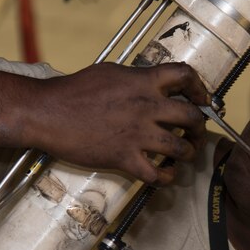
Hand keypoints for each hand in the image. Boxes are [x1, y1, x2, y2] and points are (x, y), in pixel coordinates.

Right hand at [28, 62, 209, 184]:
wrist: (47, 113)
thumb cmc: (74, 90)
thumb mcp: (111, 72)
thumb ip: (136, 79)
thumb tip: (152, 84)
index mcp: (143, 82)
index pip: (186, 76)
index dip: (200, 88)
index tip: (202, 99)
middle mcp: (147, 107)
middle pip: (192, 116)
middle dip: (200, 127)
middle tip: (196, 132)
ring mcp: (137, 134)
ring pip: (181, 148)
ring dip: (188, 153)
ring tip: (184, 154)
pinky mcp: (124, 158)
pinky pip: (157, 174)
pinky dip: (167, 177)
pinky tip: (166, 174)